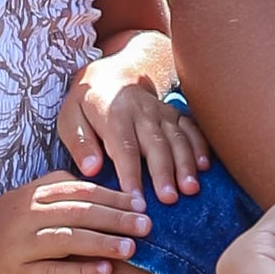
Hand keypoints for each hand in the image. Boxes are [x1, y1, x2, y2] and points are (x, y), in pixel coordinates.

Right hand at [0, 171, 149, 273]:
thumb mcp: (23, 201)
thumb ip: (55, 190)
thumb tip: (100, 188)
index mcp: (32, 195)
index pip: (79, 190)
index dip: (112, 196)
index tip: (141, 203)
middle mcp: (26, 216)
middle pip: (79, 212)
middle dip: (117, 218)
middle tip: (148, 225)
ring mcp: (20, 246)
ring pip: (68, 239)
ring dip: (104, 243)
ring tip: (134, 248)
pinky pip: (54, 272)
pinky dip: (82, 271)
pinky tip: (106, 272)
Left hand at [59, 37, 206, 203]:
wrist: (112, 73)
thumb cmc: (87, 104)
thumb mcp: (70, 117)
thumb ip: (79, 143)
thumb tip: (91, 169)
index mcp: (113, 114)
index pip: (124, 147)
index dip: (130, 174)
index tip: (135, 200)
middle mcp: (141, 112)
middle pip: (155, 144)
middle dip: (164, 172)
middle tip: (169, 199)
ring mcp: (161, 112)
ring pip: (177, 137)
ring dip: (186, 164)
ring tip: (190, 189)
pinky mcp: (175, 113)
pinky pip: (192, 128)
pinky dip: (201, 146)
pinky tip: (205, 167)